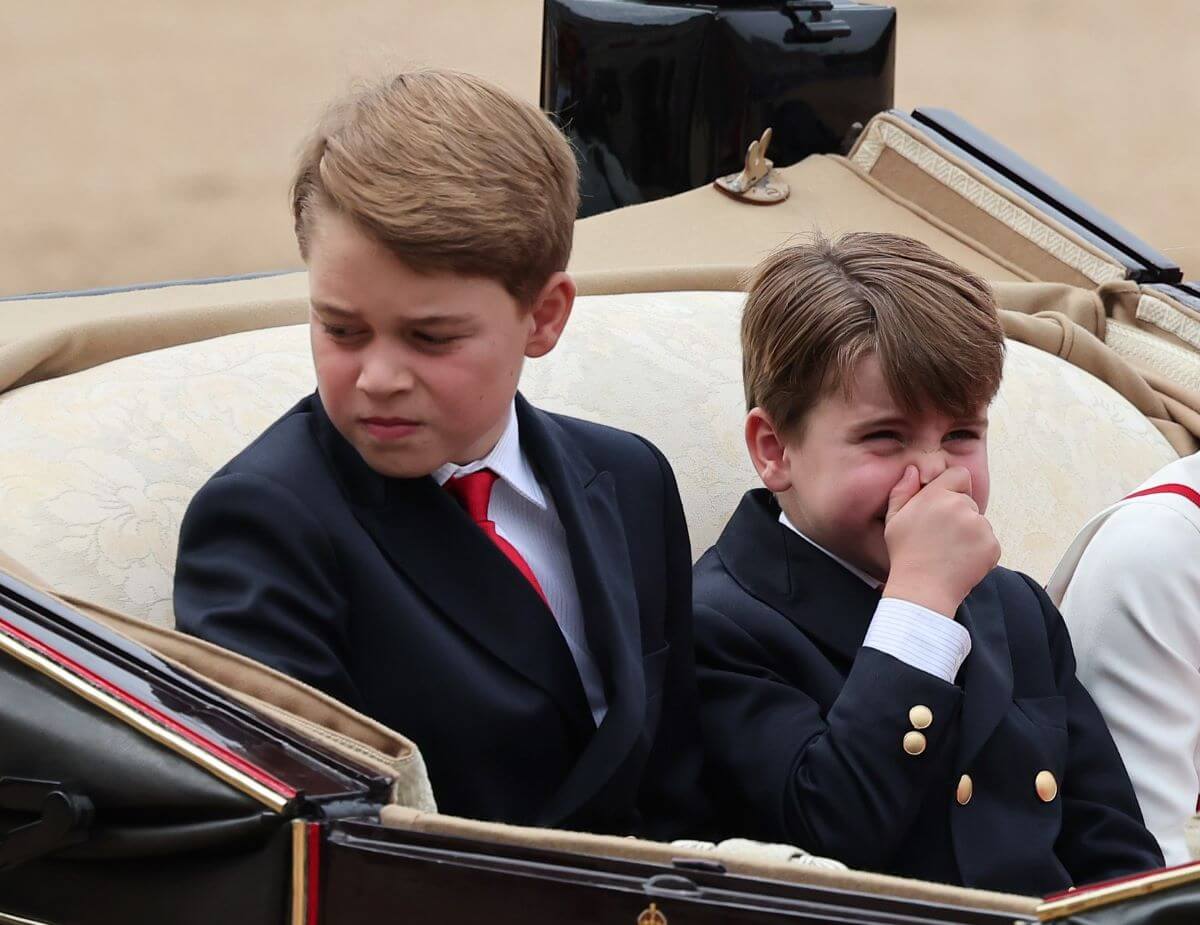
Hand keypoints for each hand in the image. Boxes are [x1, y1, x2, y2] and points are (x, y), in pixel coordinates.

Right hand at [881, 465, 999, 617]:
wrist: (922, 590)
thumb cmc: (905, 554)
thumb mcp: (893, 520)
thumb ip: (903, 491)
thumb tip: (913, 470)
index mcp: (937, 496)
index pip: (960, 475)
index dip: (953, 487)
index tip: (944, 504)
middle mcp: (961, 506)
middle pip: (968, 501)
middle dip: (958, 514)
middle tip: (940, 537)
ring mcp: (979, 526)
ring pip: (979, 523)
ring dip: (969, 534)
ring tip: (949, 552)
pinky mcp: (992, 546)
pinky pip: (988, 542)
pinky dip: (979, 551)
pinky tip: (960, 562)